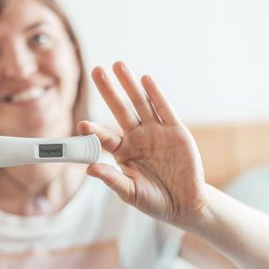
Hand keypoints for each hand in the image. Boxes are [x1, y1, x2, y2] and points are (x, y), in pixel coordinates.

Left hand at [79, 61, 206, 224]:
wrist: (186, 204)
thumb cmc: (155, 200)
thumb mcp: (132, 193)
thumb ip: (113, 180)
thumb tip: (90, 169)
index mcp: (123, 152)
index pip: (105, 138)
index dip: (94, 130)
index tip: (82, 123)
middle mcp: (136, 137)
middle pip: (119, 109)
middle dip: (108, 91)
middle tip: (96, 70)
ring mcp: (155, 132)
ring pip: (140, 103)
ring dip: (129, 84)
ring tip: (118, 65)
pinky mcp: (175, 130)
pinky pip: (163, 109)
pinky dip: (155, 94)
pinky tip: (145, 79)